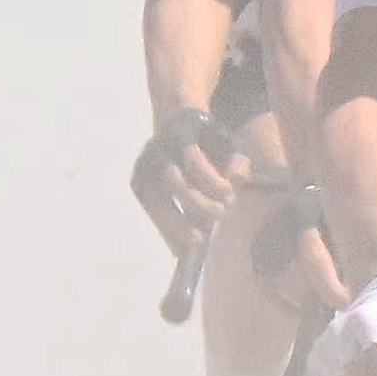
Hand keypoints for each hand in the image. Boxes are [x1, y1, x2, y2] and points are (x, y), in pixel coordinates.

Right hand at [133, 111, 255, 252]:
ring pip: (155, 200)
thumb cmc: (208, 140)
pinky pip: (151, 211)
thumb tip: (237, 178)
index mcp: (179, 134)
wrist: (176, 128)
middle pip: (172, 181)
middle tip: (220, 214)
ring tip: (196, 241)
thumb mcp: (227, 142)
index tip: (230, 194)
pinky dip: (166, 229)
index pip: (192, 158)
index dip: (211, 179)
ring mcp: (143, 167)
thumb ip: (236, 160)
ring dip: (176, 223)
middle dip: (197, 202)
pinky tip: (180, 247)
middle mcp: (156, 149)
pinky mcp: (138, 184)